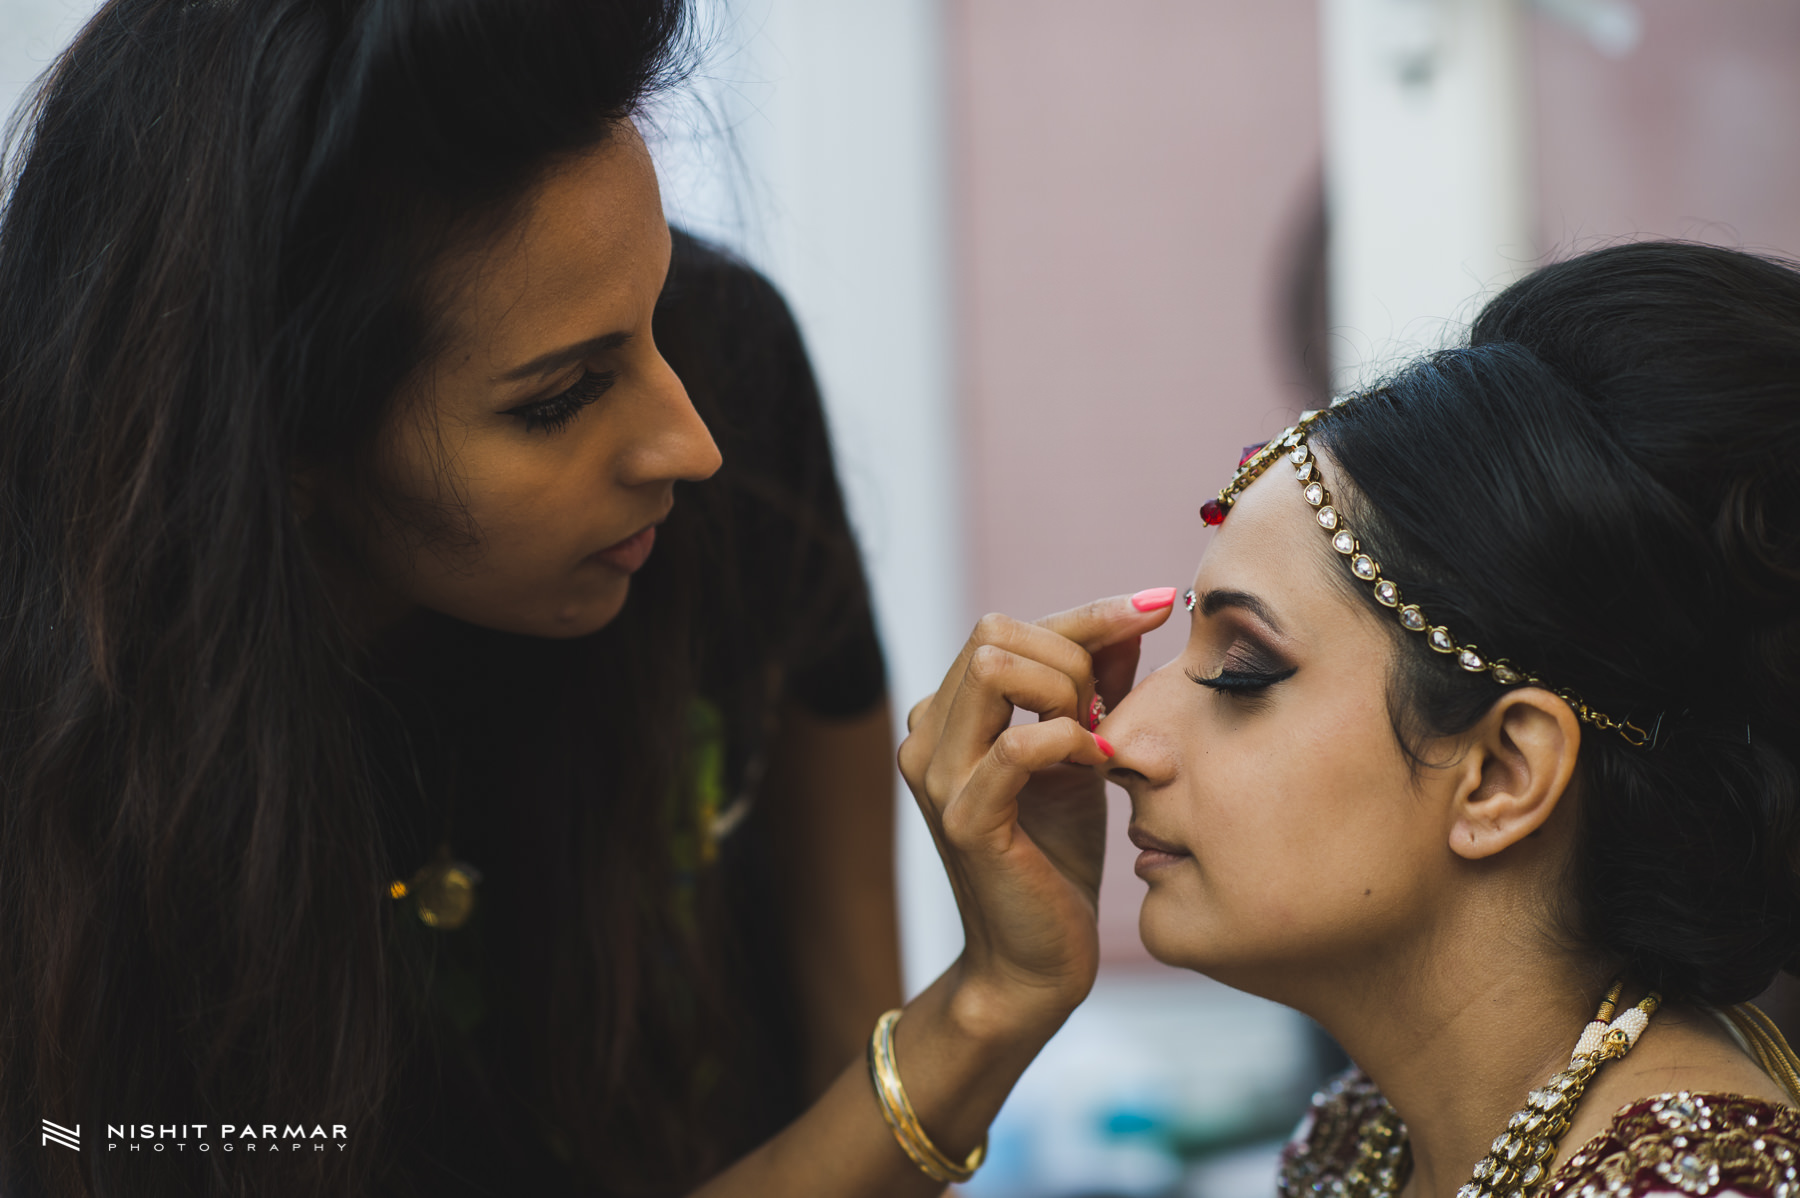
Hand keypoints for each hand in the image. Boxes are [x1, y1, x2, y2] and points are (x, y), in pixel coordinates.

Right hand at [898, 592, 1175, 1036]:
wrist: (1037, 957)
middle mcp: (926, 735)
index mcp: (947, 714)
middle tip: (1107, 713)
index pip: (1008, 626)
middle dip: (1072, 655)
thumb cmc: (1057, 854)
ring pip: (994, 668)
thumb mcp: (1082, 751)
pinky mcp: (964, 819)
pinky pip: (1017, 744)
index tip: (1160, 604)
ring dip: (1064, 691)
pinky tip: (1095, 762)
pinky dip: (1067, 740)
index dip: (1089, 613)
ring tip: (1095, 740)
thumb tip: (1139, 612)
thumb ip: (1098, 684)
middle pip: (995, 632)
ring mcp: (936, 776)